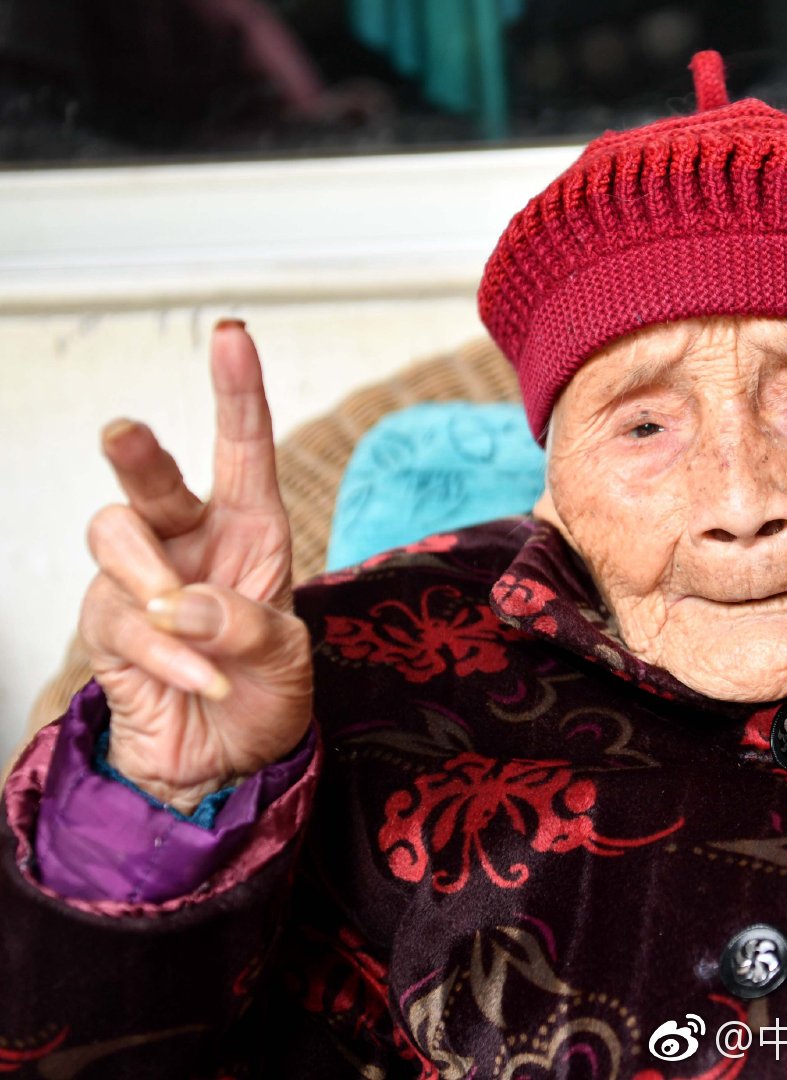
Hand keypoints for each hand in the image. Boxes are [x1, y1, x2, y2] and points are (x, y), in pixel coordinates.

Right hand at [78, 321, 311, 813]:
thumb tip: (181, 604)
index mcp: (251, 531)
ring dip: (154, 583)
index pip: (242, 449)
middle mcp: (190, 542)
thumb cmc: (264, 694)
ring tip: (191, 628)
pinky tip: (202, 679)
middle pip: (150, 479)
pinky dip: (168, 655)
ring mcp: (142, 581)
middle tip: (123, 433)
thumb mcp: (288, 659)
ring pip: (116, 537)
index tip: (231, 337)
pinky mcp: (109, 628)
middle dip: (137, 452)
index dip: (236, 393)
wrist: (224, 764)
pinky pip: (123, 622)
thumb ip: (250, 627)